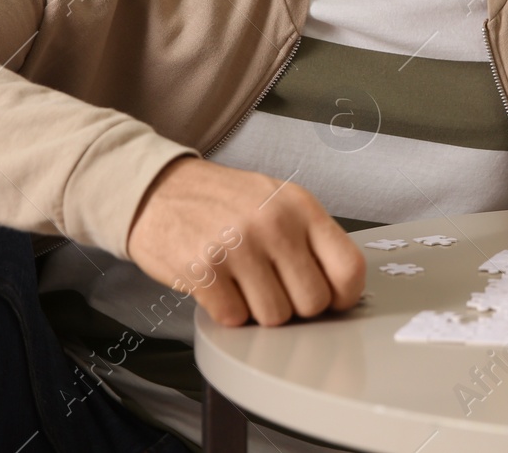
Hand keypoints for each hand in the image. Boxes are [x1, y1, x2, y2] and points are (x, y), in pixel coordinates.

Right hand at [126, 156, 365, 326]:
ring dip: (258, 310)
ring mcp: (238, 246)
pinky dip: (227, 311)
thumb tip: (341, 289)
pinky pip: (234, 318)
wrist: (158, 189)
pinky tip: (219, 285)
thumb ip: (310, 239)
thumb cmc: (224, 202)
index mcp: (301, 206)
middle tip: (274, 289)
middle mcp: (274, 224)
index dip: (343, 296)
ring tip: (243, 283)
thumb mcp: (278, 201)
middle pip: (313, 303)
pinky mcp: (203, 269)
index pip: (349, 268)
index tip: (329, 299)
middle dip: (295, 306)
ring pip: (275, 318)